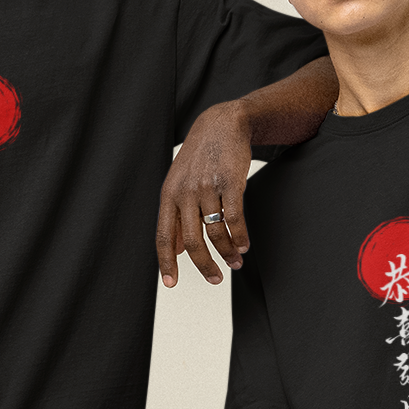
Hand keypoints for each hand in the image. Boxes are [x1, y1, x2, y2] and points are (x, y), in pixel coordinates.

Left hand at [156, 99, 253, 287]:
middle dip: (204, 265)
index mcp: (169, 194)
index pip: (164, 236)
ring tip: (236, 261)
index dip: (167, 262)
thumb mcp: (179, 184)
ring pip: (215, 231)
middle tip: (215, 279)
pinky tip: (244, 245)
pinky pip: (235, 218)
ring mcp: (207, 186)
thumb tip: (176, 250)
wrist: (222, 124)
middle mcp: (185, 192)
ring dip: (227, 252)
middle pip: (192, 240)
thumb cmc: (200, 158)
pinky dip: (240, 236)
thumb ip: (176, 216)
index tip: (171, 284)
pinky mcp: (230, 182)